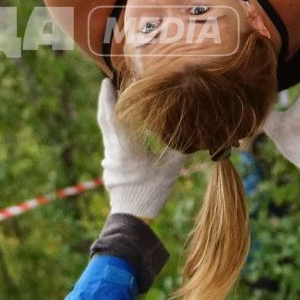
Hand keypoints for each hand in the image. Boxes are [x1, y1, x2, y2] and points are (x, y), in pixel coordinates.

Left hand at [96, 79, 191, 219]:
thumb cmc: (152, 192)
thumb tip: (195, 130)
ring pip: (105, 130)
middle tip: (108, 82)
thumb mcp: (171, 169)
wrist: (131, 218)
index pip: (112, 116)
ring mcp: (108, 159)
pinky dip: (113, 128)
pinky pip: (109, 141)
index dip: (108, 97)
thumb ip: (180, 148)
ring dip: (109, 113)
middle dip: (105, 99)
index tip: (108, 80)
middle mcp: (112, 150)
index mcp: (125, 147)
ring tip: (116, 98)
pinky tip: (122, 125)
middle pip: (104, 119)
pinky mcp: (109, 167)